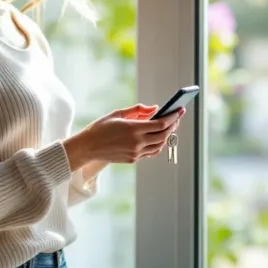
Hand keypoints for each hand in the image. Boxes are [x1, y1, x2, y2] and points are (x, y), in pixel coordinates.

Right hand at [63, 104, 185, 168]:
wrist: (87, 147)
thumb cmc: (101, 127)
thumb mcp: (117, 113)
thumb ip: (138, 110)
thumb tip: (155, 108)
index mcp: (133, 129)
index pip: (160, 124)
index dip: (172, 117)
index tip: (180, 110)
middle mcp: (137, 142)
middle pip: (163, 135)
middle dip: (173, 125)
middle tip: (177, 117)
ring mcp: (135, 153)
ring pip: (159, 145)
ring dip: (167, 136)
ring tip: (169, 126)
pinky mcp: (133, 159)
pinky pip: (151, 152)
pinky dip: (158, 144)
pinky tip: (158, 137)